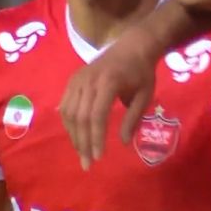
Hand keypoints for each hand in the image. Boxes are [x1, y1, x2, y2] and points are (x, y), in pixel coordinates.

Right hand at [58, 33, 157, 169]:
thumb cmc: (141, 72)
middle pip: (80, 117)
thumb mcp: (145, 95)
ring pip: (69, 112)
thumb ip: (133, 118)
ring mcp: (78, 79)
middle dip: (82, 143)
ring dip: (74, 136)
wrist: (132, 46)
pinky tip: (75, 136)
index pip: (97, 115)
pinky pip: (65, 104)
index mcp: (108, 82)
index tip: (99, 157)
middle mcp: (88, 80)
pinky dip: (68, 123)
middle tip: (87, 164)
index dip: (96, 138)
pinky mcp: (73, 79)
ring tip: (81, 153)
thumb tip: (122, 143)